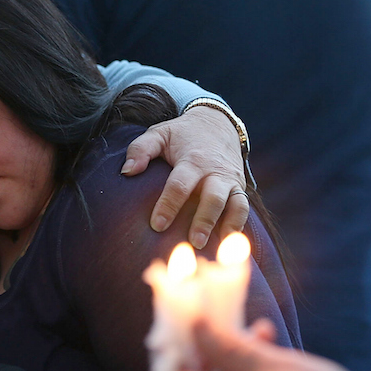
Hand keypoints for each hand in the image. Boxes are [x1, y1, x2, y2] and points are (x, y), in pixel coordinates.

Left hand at [121, 105, 247, 248]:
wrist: (217, 123)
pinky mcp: (240, 187)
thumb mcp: (159, 134)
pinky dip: (239, 225)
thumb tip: (127, 172)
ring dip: (227, 226)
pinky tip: (228, 242)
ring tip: (216, 247)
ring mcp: (230, 180)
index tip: (157, 225)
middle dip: (204, 220)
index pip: (179, 185)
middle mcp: (215, 171)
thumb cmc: (181, 135)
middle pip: (213, 197)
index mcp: (192, 160)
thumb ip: (141, 150)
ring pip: (235, 204)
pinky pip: (244, 208)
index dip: (168, 205)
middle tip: (193, 242)